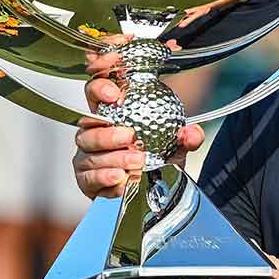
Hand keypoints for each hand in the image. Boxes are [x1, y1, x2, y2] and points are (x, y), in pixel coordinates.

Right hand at [71, 48, 204, 198]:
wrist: (153, 190)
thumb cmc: (156, 159)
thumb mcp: (176, 145)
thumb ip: (186, 137)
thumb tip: (191, 133)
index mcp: (111, 114)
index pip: (95, 92)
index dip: (100, 88)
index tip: (115, 94)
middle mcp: (94, 133)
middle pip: (87, 126)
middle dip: (107, 132)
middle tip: (129, 137)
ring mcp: (88, 157)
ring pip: (89, 154)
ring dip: (113, 159)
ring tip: (135, 163)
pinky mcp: (87, 181)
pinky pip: (89, 179)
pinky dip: (105, 179)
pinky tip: (122, 180)